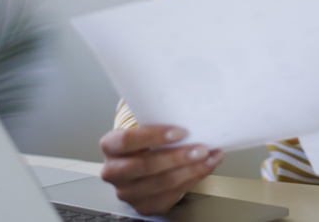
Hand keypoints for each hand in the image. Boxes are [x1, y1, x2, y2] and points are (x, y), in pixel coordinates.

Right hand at [99, 125, 223, 214]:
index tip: (180, 131)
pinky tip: (203, 169)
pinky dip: (193, 180)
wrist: (140, 163)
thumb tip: (189, 114)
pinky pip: (171, 195)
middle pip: (146, 166)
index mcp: (110, 146)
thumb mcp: (144, 126)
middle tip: (200, 148)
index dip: (154, 136)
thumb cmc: (144, 141)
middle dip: (178, 157)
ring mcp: (127, 192)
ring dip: (191, 170)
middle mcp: (114, 172)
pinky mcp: (144, 206)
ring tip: (208, 158)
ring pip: (162, 183)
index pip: (127, 140)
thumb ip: (158, 119)